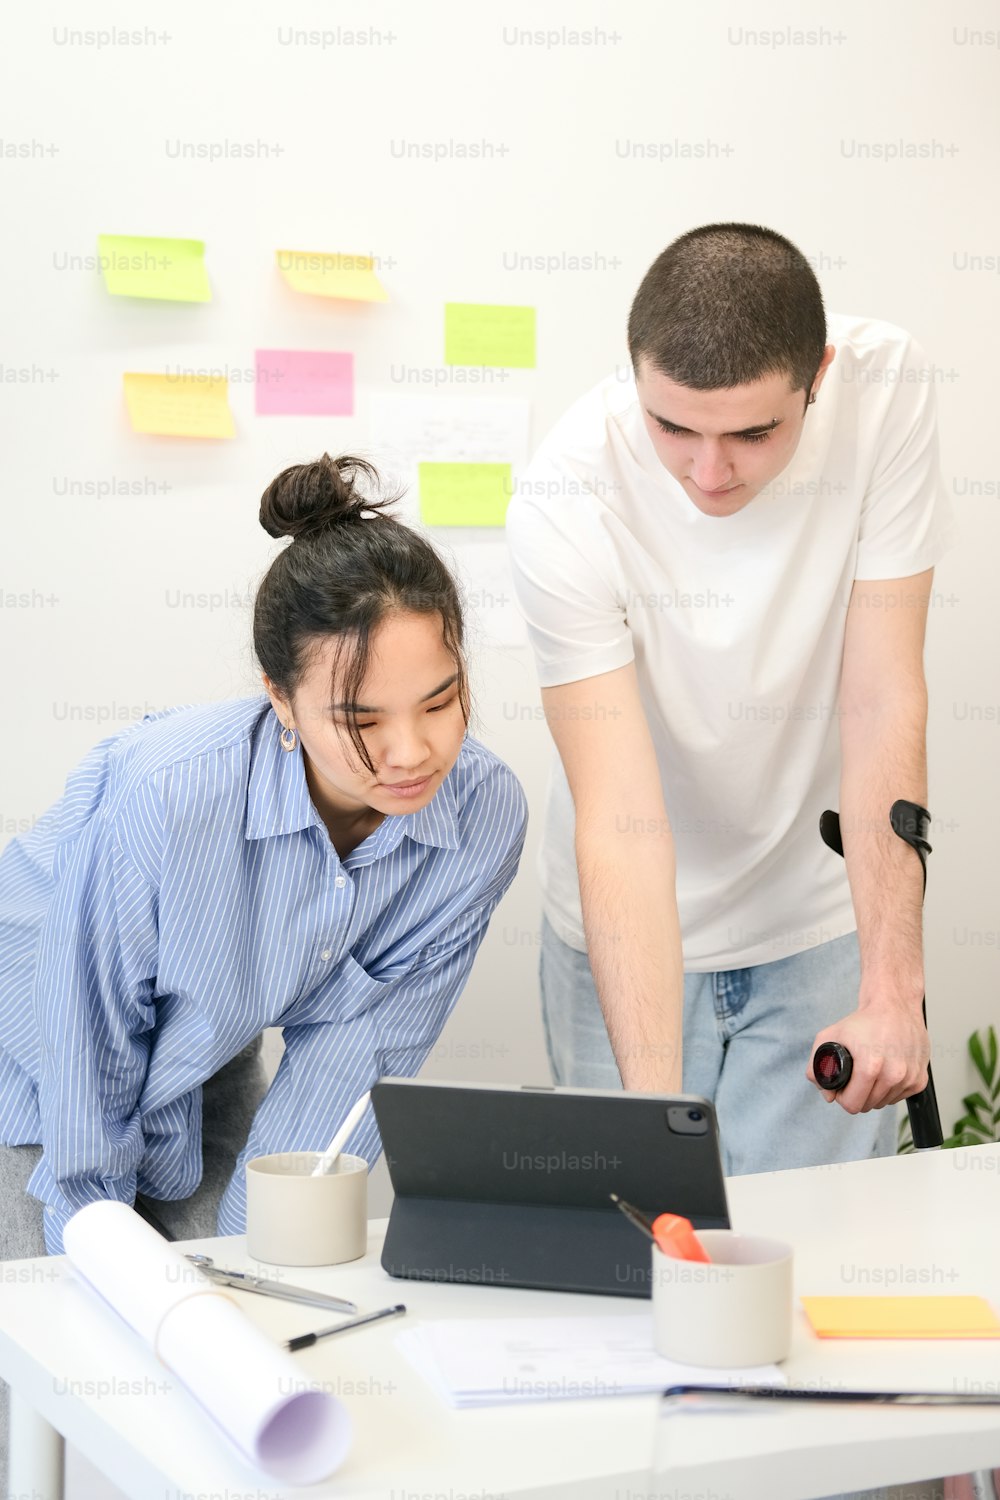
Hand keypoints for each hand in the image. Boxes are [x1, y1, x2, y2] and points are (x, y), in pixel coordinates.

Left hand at [807, 1002, 929, 1112]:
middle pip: (867, 1106)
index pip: (852, 1104)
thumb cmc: (864, 1021)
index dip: (842, 1097)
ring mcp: (909, 1078)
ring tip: (872, 1070)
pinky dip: (890, 1089)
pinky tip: (886, 1070)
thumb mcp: (829, 1036)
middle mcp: (893, 1074)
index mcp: (870, 1066)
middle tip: (856, 1076)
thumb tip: (827, 1095)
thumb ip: (816, 1068)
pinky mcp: (920, 1080)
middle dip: (858, 1095)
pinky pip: (899, 1097)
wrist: (895, 1006)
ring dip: (874, 1093)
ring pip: (883, 1103)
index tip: (843, 1087)